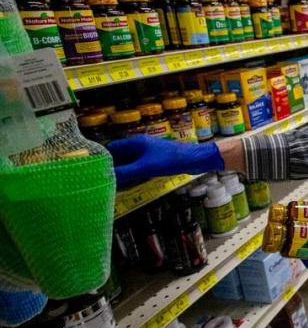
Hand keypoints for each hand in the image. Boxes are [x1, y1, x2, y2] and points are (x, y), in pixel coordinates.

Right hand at [107, 135, 224, 186]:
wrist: (195, 159)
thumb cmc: (171, 160)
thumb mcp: (145, 167)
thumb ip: (125, 172)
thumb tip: (105, 177)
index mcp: (135, 142)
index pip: (112, 148)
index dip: (102, 158)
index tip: (93, 170)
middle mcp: (140, 145)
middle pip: (119, 156)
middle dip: (111, 167)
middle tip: (100, 180)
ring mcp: (148, 153)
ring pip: (129, 162)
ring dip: (121, 172)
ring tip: (110, 185)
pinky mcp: (155, 161)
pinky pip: (138, 167)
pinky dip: (131, 174)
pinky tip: (127, 184)